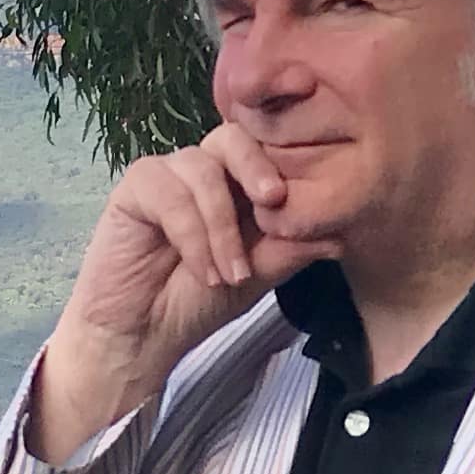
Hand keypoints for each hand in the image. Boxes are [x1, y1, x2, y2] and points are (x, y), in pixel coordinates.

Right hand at [27, 135, 283, 457]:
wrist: (144, 336)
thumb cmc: (197, 303)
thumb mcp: (258, 277)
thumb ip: (292, 250)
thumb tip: (340, 235)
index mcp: (236, 186)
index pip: (264, 150)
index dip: (285, 165)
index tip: (304, 204)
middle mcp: (202, 173)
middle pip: (231, 137)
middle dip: (256, 165)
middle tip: (274, 201)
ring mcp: (166, 177)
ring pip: (201, 168)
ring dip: (222, 227)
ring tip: (230, 275)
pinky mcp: (134, 190)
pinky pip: (168, 193)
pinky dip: (192, 235)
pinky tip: (202, 271)